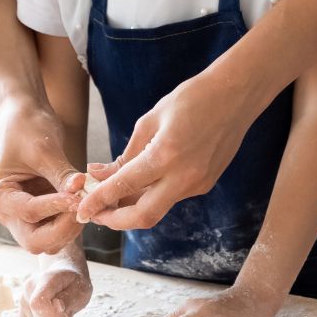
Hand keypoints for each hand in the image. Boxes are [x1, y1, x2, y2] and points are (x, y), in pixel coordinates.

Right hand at [0, 102, 85, 254]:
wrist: (25, 116)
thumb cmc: (28, 127)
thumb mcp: (45, 150)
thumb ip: (62, 175)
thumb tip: (82, 192)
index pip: (28, 212)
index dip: (56, 207)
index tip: (79, 197)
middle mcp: (6, 211)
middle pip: (35, 240)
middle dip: (63, 228)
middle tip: (85, 207)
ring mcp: (22, 215)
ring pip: (47, 240)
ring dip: (69, 227)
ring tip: (87, 202)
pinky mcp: (39, 213)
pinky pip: (55, 228)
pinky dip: (71, 221)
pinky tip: (84, 202)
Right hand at [17, 254, 92, 316]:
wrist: (65, 278)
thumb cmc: (74, 283)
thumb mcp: (81, 289)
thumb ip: (69, 299)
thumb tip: (57, 308)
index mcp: (42, 281)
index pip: (38, 304)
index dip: (53, 315)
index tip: (66, 312)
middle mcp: (27, 292)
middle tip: (67, 312)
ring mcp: (23, 305)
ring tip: (61, 314)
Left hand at [76, 71, 258, 231]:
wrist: (236, 95)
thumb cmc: (192, 98)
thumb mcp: (151, 119)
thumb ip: (127, 154)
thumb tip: (102, 174)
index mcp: (165, 154)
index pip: (123, 187)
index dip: (97, 202)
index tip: (80, 210)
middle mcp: (183, 176)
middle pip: (143, 217)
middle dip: (114, 221)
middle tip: (96, 214)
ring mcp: (197, 183)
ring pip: (158, 208)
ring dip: (132, 208)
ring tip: (113, 195)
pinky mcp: (205, 183)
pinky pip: (172, 196)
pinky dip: (153, 194)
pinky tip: (143, 182)